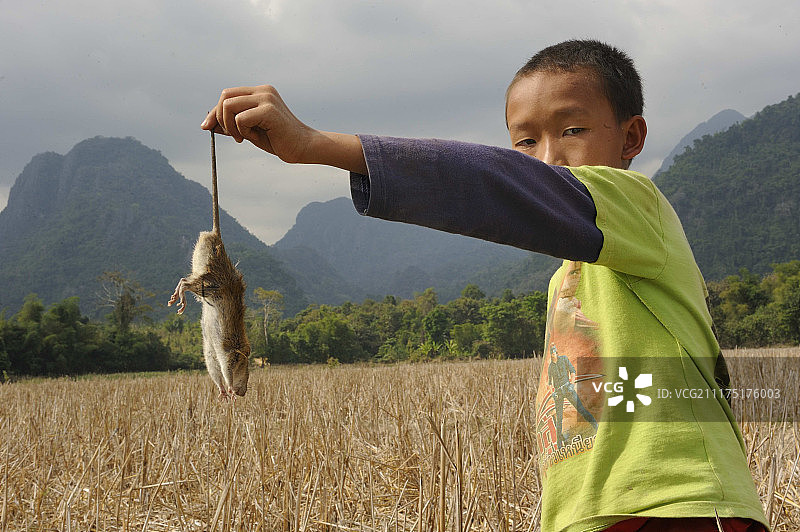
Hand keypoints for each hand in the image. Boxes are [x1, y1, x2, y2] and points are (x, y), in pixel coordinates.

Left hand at [201, 85, 367, 173]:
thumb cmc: (279, 140)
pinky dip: (242, 131)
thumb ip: (232, 125)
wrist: (304, 148)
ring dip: (229, 125)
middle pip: (225, 96)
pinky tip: (254, 137)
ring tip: (242, 137)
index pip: (228, 95)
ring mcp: (267, 98)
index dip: (215, 112)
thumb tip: (208, 124)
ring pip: (229, 105)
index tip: (207, 127)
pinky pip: (240, 118)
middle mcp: (263, 91)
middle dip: (220, 118)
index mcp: (260, 93)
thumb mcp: (250, 131)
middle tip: (231, 136)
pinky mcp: (269, 110)